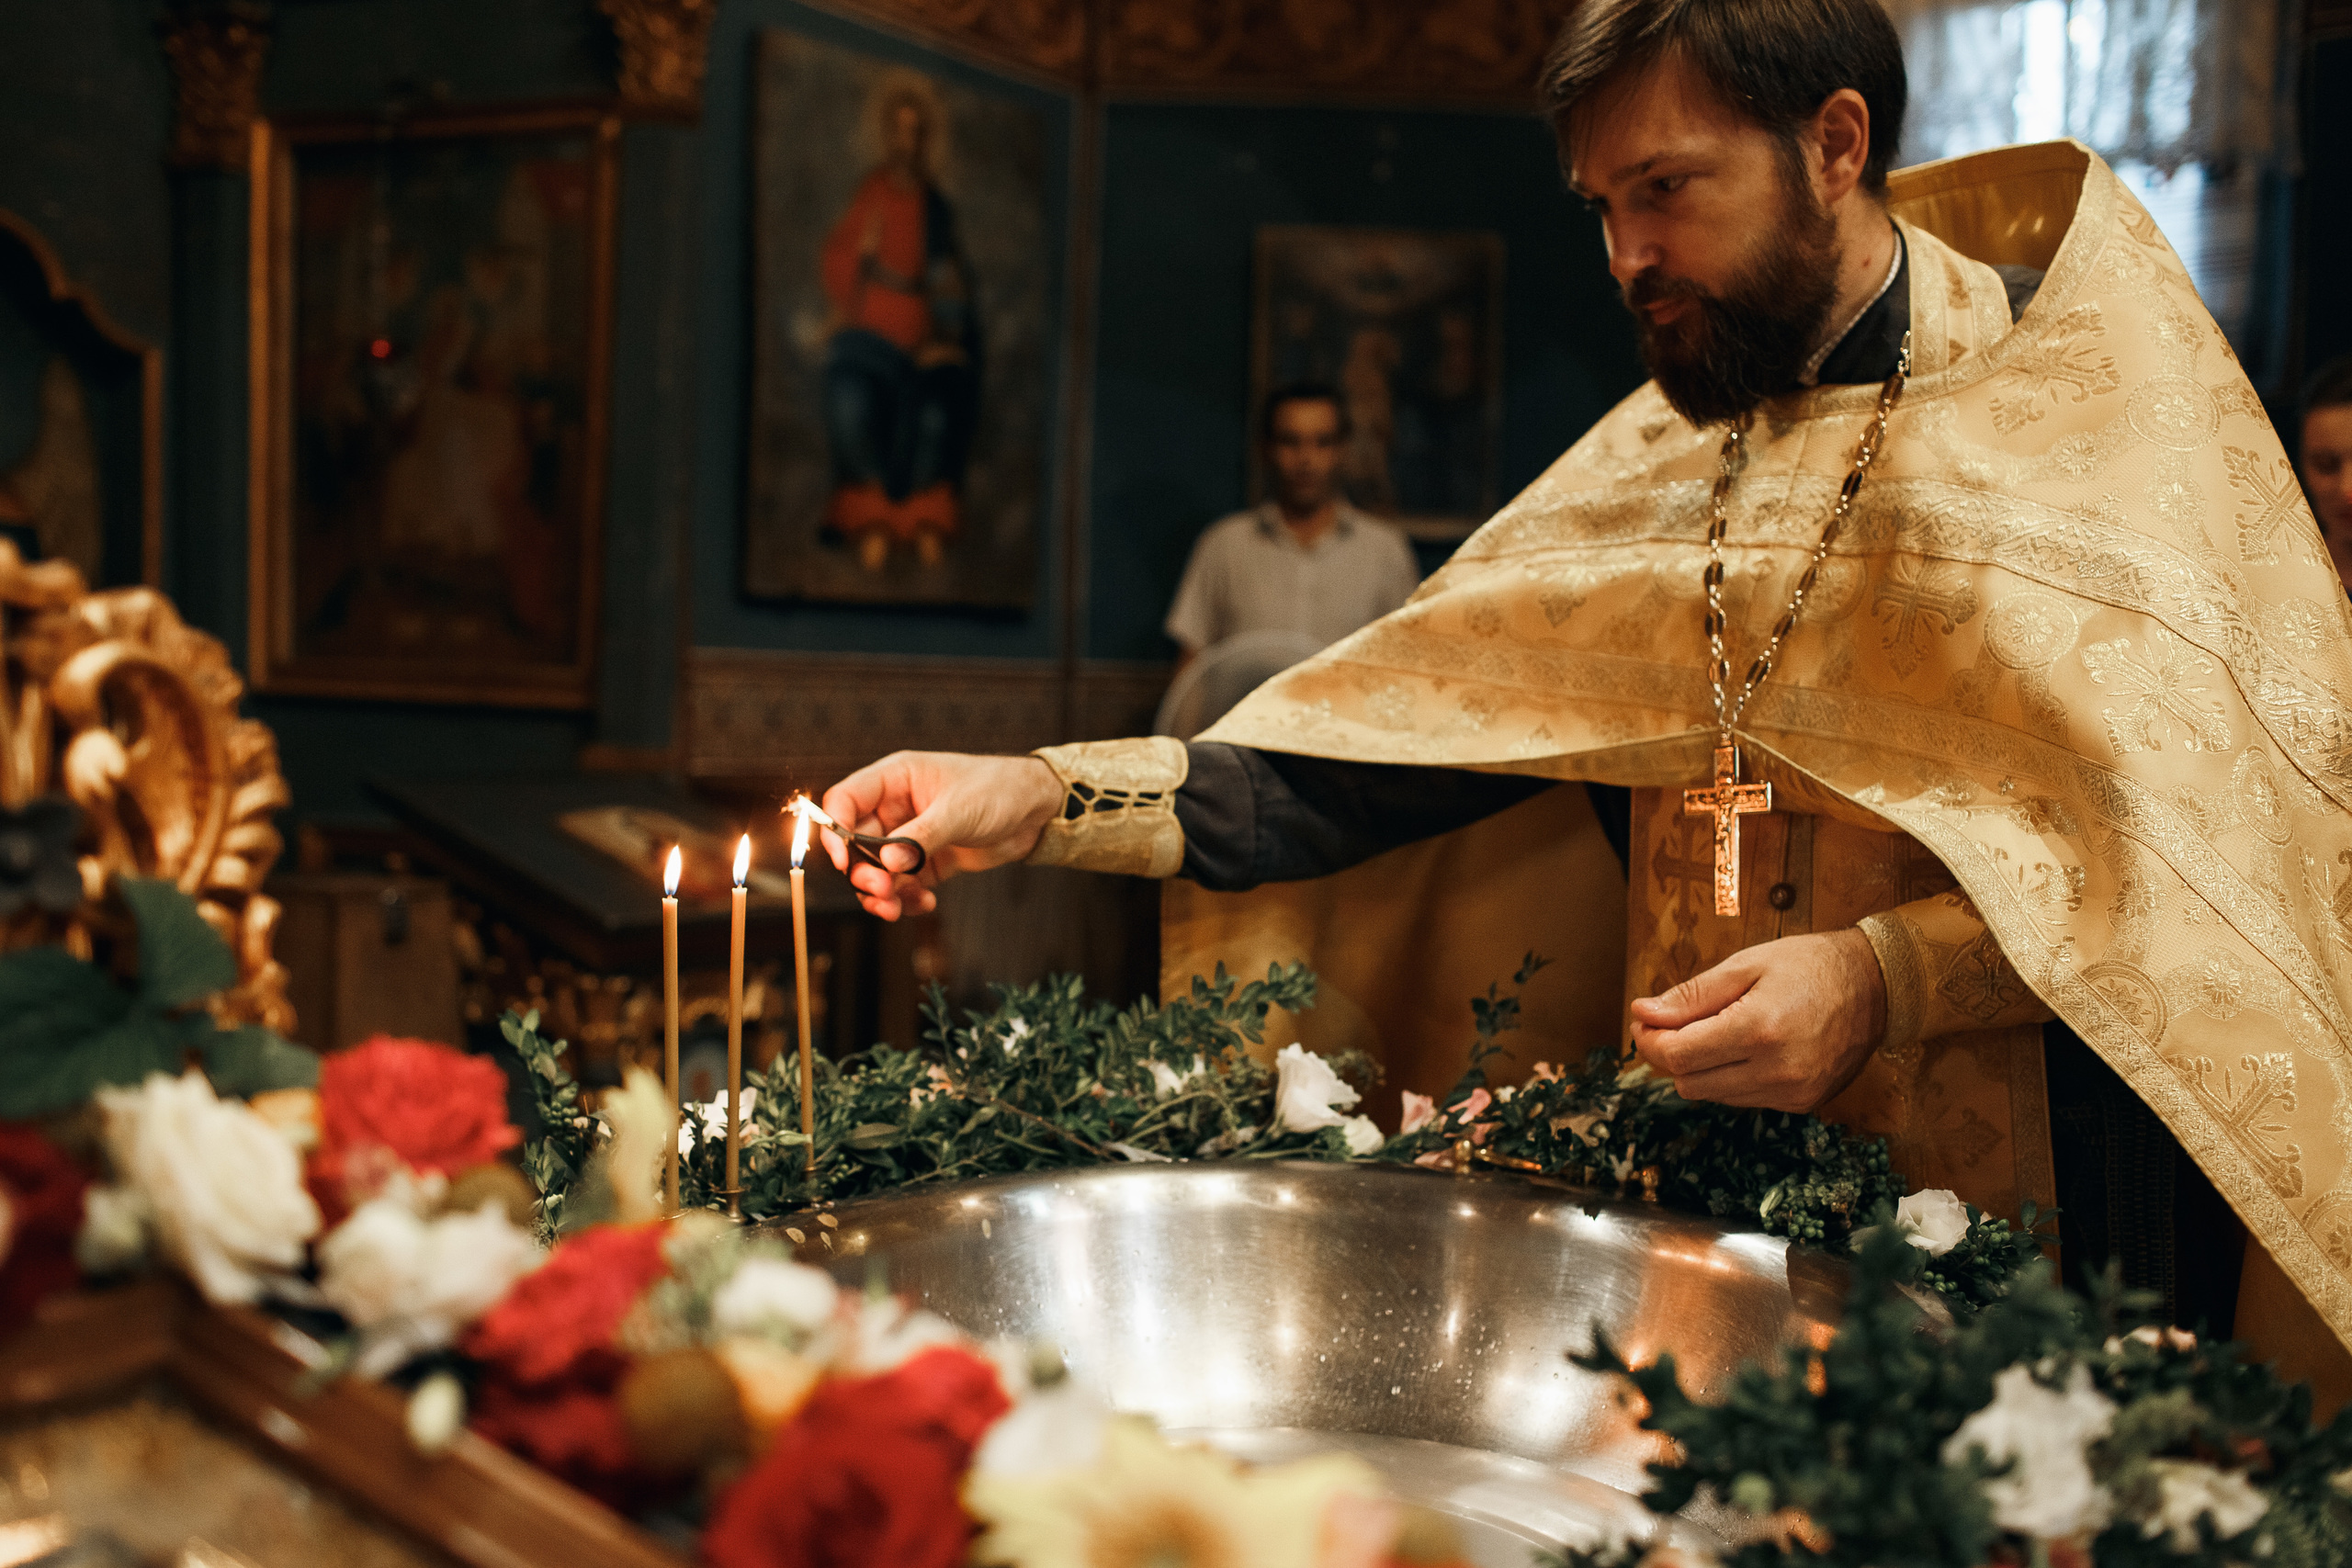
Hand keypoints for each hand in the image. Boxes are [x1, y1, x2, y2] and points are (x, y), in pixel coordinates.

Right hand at [818, 751, 1063, 920]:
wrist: (1037, 811)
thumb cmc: (999, 791)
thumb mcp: (959, 810)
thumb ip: (920, 836)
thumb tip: (886, 862)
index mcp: (895, 779)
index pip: (845, 800)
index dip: (836, 831)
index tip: (844, 862)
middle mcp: (896, 807)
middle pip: (856, 843)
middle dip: (864, 872)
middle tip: (883, 891)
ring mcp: (910, 836)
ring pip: (876, 869)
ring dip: (881, 892)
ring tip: (896, 908)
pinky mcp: (927, 861)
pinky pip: (902, 885)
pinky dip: (906, 899)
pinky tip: (924, 904)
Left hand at [1628, 930, 1887, 1112]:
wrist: (1876, 986)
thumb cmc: (1809, 966)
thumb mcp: (1745, 965)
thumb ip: (1691, 996)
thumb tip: (1644, 1014)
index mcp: (1759, 1030)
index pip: (1678, 1056)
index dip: (1650, 1040)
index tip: (1643, 1019)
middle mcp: (1777, 1070)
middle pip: (1688, 1083)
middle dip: (1669, 1053)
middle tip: (1668, 1022)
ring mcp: (1792, 1092)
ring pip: (1712, 1095)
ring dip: (1699, 1067)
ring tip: (1710, 1029)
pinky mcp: (1801, 1103)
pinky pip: (1742, 1099)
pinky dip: (1729, 1076)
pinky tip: (1741, 1047)